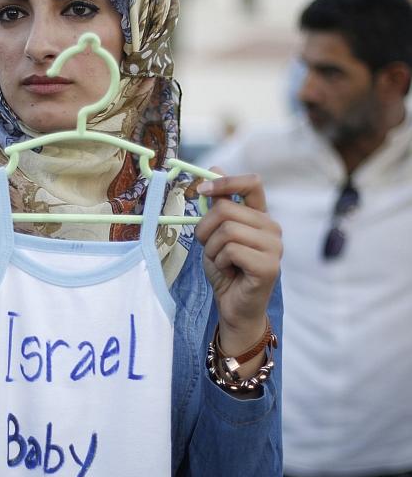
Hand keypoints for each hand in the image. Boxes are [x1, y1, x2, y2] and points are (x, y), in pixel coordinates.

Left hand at [195, 171, 281, 354]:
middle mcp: (272, 227)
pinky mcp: (269, 265)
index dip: (225, 182)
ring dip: (212, 249)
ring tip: (221, 262)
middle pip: (227, 209)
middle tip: (209, 248)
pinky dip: (220, 262)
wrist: (233, 307)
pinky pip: (231, 250)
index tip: (202, 189)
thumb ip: (217, 206)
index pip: (252, 183)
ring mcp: (274, 246)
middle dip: (206, 229)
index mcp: (260, 216)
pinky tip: (229, 272)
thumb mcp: (214, 234)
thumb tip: (213, 169)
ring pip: (227, 230)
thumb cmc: (225, 271)